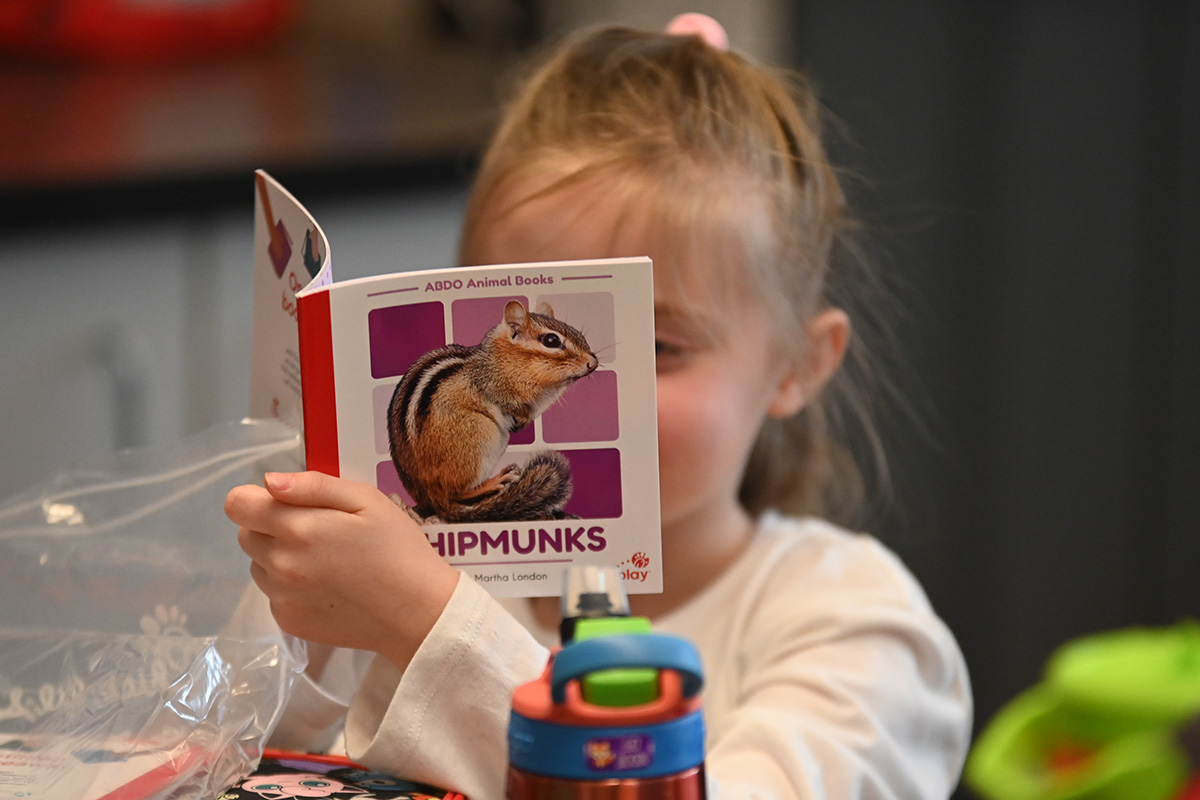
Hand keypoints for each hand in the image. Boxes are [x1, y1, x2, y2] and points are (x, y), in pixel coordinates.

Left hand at [225, 471, 458, 669]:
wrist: (419, 612)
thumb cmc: (398, 548)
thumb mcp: (367, 501)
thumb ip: (314, 486)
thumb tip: (270, 481)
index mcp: (297, 528)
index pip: (237, 504)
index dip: (259, 498)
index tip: (289, 503)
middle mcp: (280, 565)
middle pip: (245, 534)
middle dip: (271, 526)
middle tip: (318, 532)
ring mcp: (282, 598)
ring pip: (258, 565)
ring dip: (279, 557)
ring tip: (325, 561)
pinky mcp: (289, 622)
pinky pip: (274, 595)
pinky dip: (291, 587)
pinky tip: (328, 587)